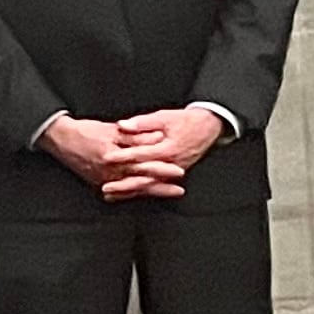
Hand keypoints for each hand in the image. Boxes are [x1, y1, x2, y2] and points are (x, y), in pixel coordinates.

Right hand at [38, 115, 168, 197]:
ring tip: (167, 193)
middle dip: (161, 186)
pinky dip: (132, 194)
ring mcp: (103, 180)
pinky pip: (119, 192)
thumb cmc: (85, 131)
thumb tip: (157, 137)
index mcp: (114, 157)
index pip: (143, 164)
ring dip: (151, 192)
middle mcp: (109, 172)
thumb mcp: (111, 129)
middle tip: (179, 189)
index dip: (162, 168)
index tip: (178, 171)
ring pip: (132, 189)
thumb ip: (135, 135)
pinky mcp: (98, 182)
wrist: (60, 139)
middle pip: (141, 181)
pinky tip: (141, 195)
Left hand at [105, 107, 223, 198]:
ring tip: (111, 195)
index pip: (141, 155)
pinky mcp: (173, 175)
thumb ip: (142, 123)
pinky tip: (125, 195)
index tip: (107, 158)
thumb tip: (124, 125)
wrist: (208, 128)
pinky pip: (155, 186)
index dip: (123, 156)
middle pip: (144, 177)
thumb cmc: (185, 121)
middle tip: (106, 187)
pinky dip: (139, 191)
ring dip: (129, 191)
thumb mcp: (164, 117)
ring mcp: (173, 172)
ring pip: (148, 185)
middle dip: (124, 184)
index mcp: (167, 149)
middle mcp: (171, 164)